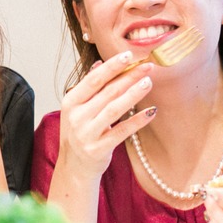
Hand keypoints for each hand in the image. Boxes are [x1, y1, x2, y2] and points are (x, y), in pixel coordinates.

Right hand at [57, 51, 155, 181]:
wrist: (74, 167)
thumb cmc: (78, 133)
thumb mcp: (77, 109)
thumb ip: (88, 87)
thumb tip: (99, 63)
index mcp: (70, 103)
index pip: (93, 80)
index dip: (111, 66)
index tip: (129, 54)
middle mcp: (76, 117)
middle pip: (107, 92)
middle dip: (129, 77)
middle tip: (147, 66)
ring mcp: (87, 134)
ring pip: (114, 109)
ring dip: (133, 94)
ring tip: (149, 82)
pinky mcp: (99, 149)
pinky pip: (121, 131)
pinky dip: (137, 120)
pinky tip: (151, 111)